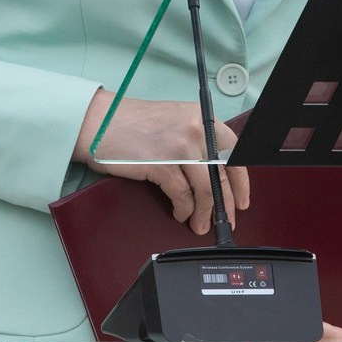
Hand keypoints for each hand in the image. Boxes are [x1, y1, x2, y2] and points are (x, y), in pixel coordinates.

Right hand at [77, 91, 250, 235]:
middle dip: (226, 203)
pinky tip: (180, 214)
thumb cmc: (132, 124)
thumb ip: (196, 140)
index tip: (242, 198)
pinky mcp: (162, 164)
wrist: (99, 121)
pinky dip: (184, 209)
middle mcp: (195, 129)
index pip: (234, 151)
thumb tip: (213, 173)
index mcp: (201, 117)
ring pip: (205, 189)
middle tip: (226, 219)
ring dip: (204, 212)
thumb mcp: (174, 122)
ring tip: (200, 224)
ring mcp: (179, 146)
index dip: (241, 181)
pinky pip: (182, 195)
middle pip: (222, 174)